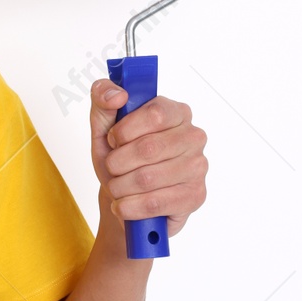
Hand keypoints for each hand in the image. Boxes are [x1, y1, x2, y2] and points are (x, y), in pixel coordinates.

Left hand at [89, 81, 207, 237]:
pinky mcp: (195, 196)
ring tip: (117, 187)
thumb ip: (103, 101)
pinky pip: (154, 203)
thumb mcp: (103, 128)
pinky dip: (128, 206)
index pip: (155, 114)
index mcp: (176, 111)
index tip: (113, 140)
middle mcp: (193, 136)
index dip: (125, 130)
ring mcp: (198, 167)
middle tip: (112, 167)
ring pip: (148, 178)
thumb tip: (117, 94)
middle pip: (149, 148)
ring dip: (120, 186)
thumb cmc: (119, 160)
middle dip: (117, 162)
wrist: (125, 198)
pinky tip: (124, 204)